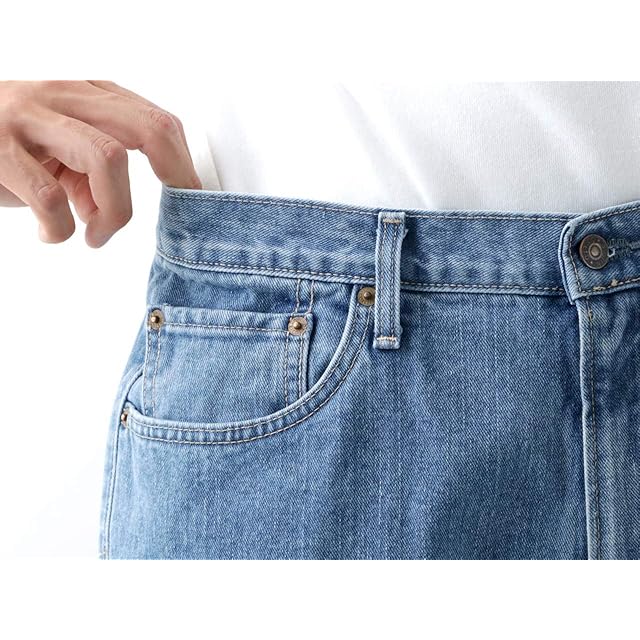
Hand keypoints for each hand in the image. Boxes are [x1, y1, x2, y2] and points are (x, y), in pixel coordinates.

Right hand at [0, 80, 201, 246]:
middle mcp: (63, 97)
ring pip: (106, 159)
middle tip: (172, 213)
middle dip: (171, 175)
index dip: (183, 163)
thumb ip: (95, 174)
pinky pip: (51, 198)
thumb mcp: (59, 152)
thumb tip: (111, 212)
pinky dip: (60, 229)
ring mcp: (29, 118)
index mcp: (87, 95)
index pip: (157, 120)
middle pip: (144, 128)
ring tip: (95, 234)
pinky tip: (49, 234)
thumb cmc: (6, 146)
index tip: (191, 197)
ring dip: (114, 212)